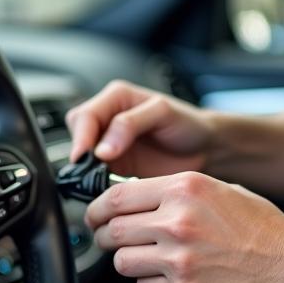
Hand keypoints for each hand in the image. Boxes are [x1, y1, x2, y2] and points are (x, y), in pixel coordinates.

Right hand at [66, 80, 215, 177]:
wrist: (206, 148)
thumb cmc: (189, 124)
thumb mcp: (162, 113)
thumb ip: (130, 124)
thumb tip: (102, 148)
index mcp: (116, 97)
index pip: (85, 115)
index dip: (82, 137)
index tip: (84, 156)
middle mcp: (108, 118)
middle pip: (77, 133)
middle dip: (80, 151)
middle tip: (89, 170)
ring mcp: (109, 142)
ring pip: (81, 154)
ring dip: (85, 167)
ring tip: (97, 179)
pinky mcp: (114, 165)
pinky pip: (93, 172)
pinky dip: (93, 180)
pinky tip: (104, 186)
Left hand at [85, 170, 283, 282]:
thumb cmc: (262, 229)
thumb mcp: (219, 190)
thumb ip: (176, 192)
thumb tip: (138, 197)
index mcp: (184, 189)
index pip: (116, 196)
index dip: (96, 208)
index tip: (94, 215)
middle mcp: (177, 221)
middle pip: (112, 230)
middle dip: (105, 237)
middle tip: (112, 240)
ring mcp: (178, 258)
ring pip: (122, 262)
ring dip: (128, 262)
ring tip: (146, 260)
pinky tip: (171, 278)